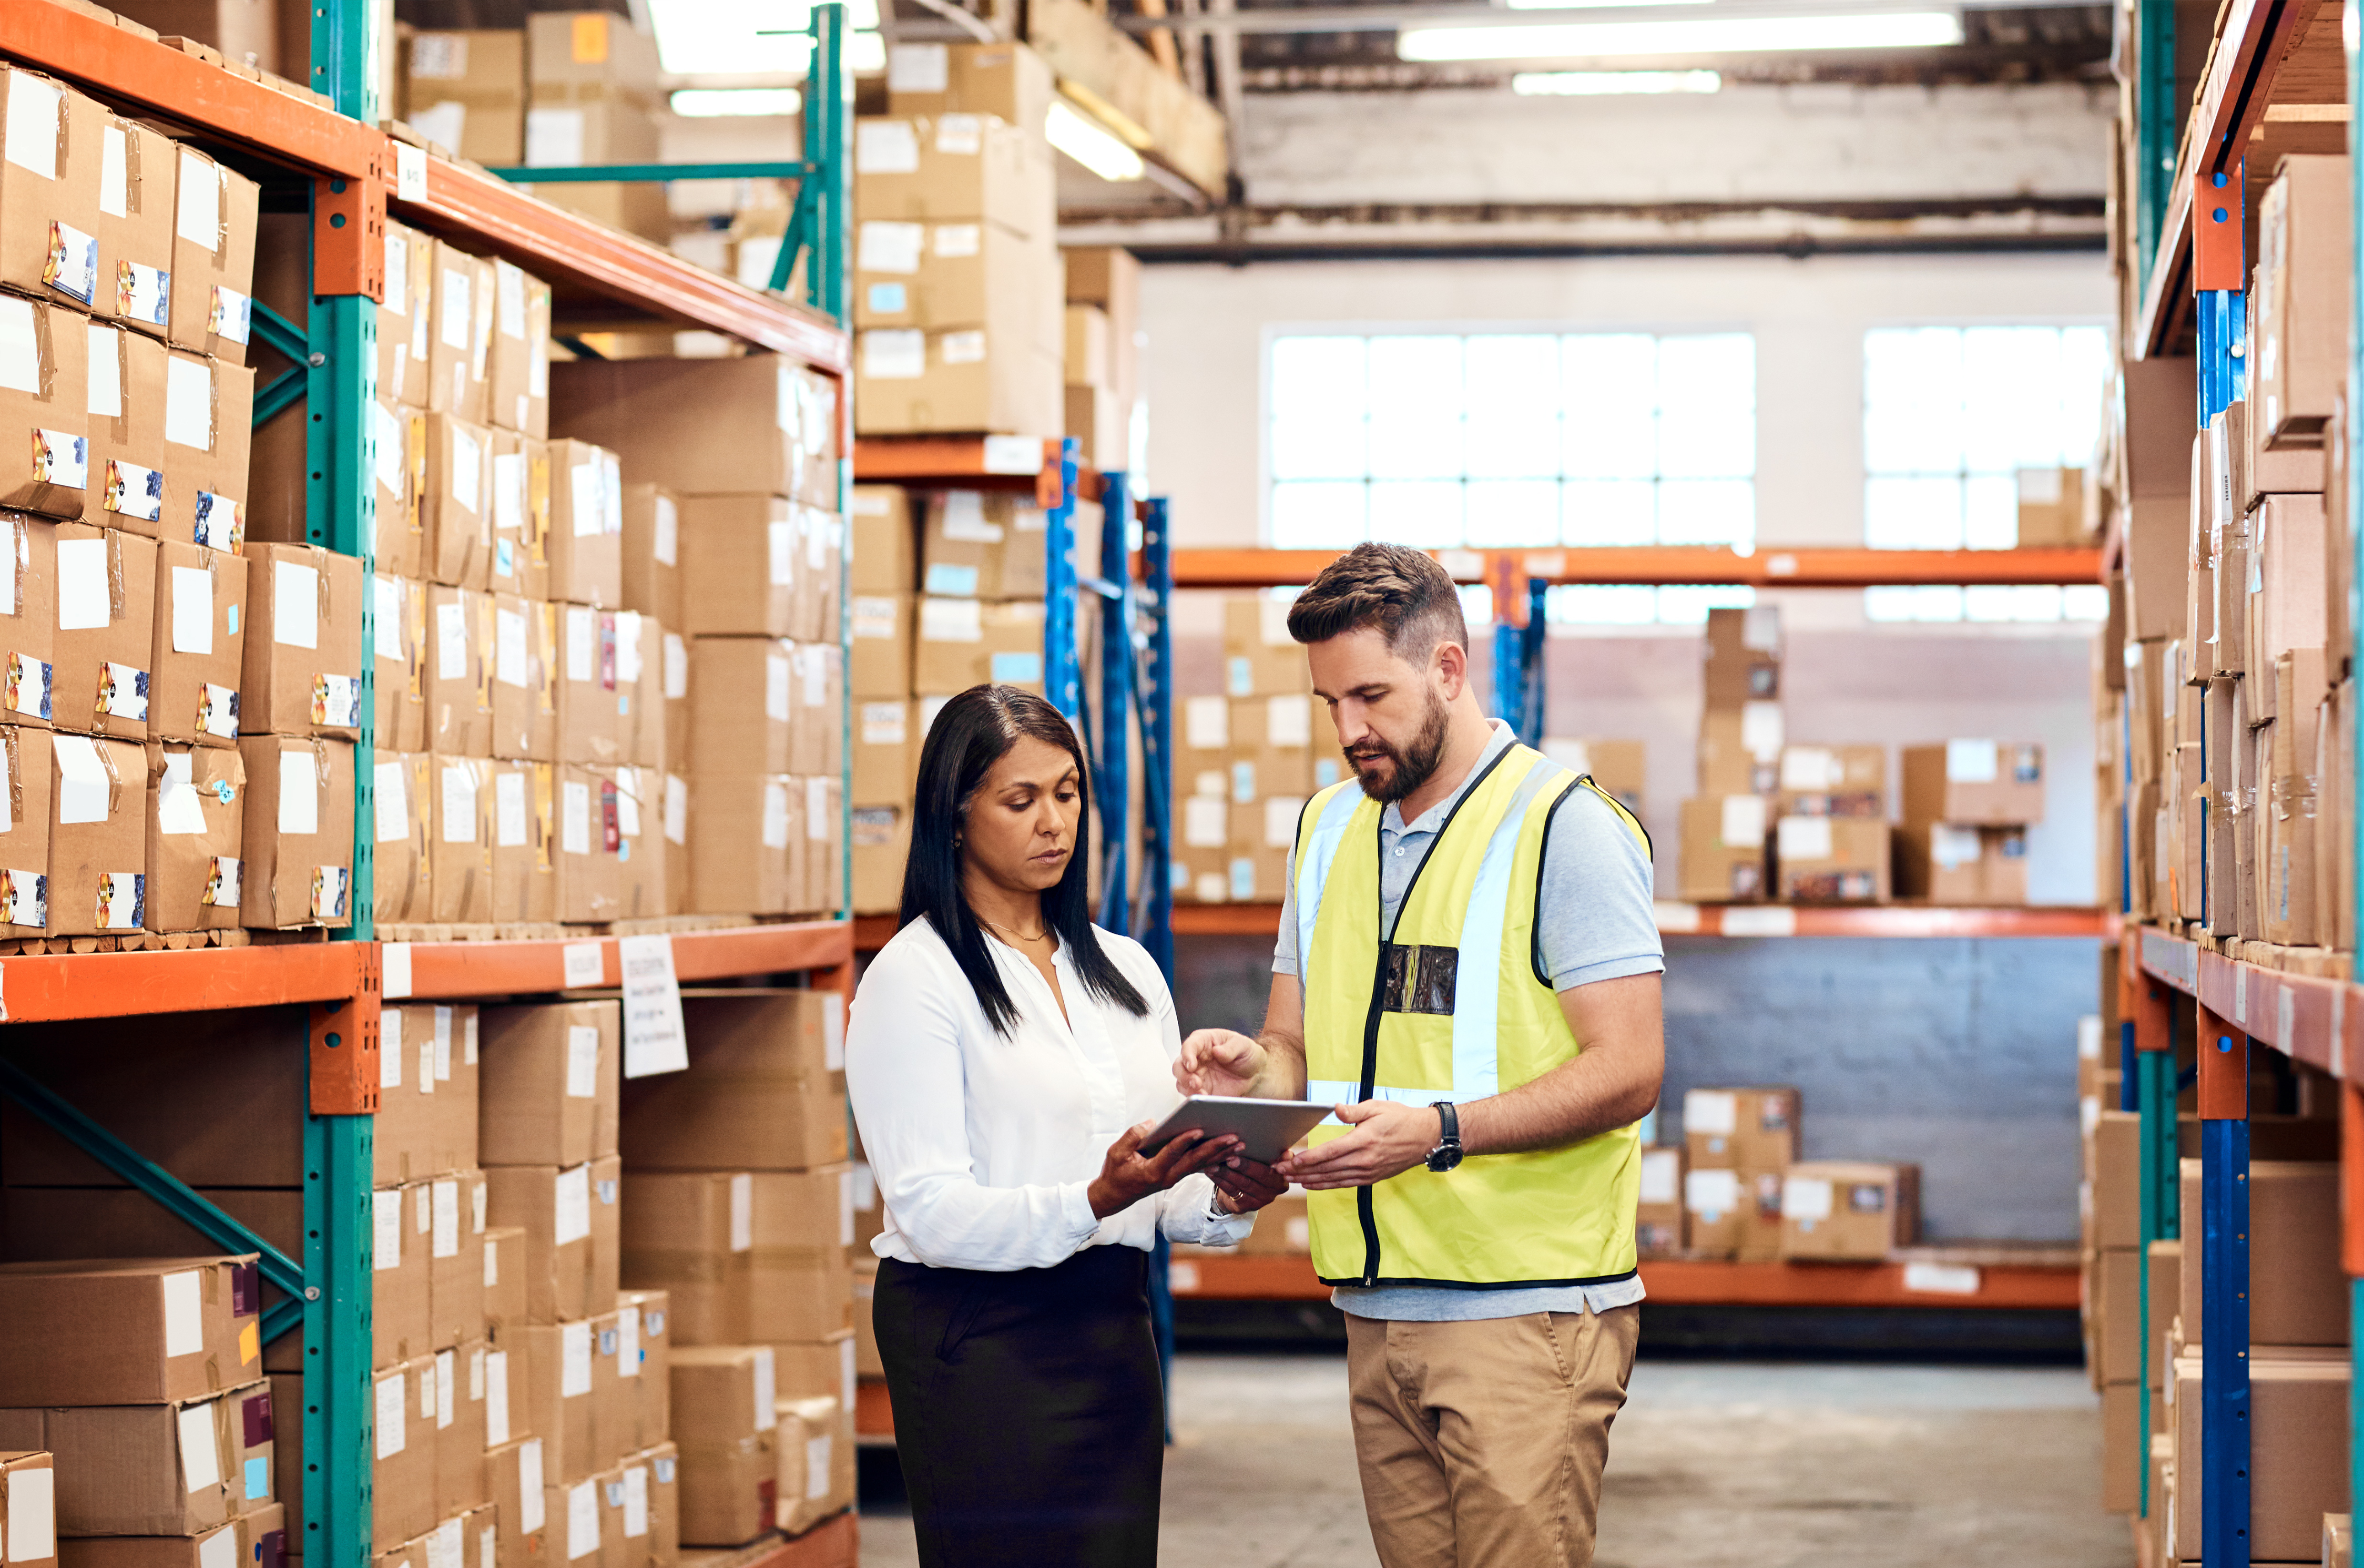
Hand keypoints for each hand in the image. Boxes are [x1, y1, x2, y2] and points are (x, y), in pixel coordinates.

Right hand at [1089, 1120, 1240, 1218]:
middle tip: (1233, 1137)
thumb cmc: (1115, 1172)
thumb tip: (1152, 1123)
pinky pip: (1199, 1167)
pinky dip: (1215, 1160)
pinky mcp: (1177, 1176)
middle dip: (1215, 1148)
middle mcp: (1167, 1177)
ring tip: (1240, 1143)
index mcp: (1152, 1171)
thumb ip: (1133, 1136)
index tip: (1199, 1129)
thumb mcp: (1116, 1152)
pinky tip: (1230, 1152)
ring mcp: (1174, 1178)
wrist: (1114, 1196)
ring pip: (1201, 1165)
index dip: (1184, 1142)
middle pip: (1195, 1161)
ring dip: (1221, 1154)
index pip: (1171, 1154)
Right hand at [1177, 1028, 1265, 1096]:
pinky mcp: (1201, 1089)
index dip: (1187, 1055)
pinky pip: (1191, 1094)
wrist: (1255, 1073)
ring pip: (1181, 1081)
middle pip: (1179, 1065)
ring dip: (1187, 1088)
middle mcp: (1197, 1058)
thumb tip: (1217, 1051)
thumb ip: (1231, 1048)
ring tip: (1201, 1092)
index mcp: (1204, 1042)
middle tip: (1195, 1082)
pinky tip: (1205, 1098)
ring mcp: (1197, 1075)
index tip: (1191, 1064)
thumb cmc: (1246, 1053)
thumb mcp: (1243, 1045)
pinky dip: (1195, 1097)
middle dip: (1184, 1075)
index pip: (1190, 1045)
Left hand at [1208, 1153, 1287, 1214]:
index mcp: (1282, 1178)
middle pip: (1258, 1177)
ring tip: (1215, 1162)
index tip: (1247, 1153)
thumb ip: (1277, 1156)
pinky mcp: (1246, 1206)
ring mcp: (1260, 1200)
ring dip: (1227, 1172)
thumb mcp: (1268, 1161)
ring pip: (1242, 1184)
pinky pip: (1231, 1191)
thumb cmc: (1257, 1167)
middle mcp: (1274, 1191)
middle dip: (1243, 1167)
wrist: (1246, 1189)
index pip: (1271, 1170)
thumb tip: (1286, 1154)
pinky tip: (1211, 1171)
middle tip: (1230, 1157)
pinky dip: (1220, 1180)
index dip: (1259, 1163)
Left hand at [1277, 1102, 1441, 1190]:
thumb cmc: (1401, 1119)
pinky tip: (1311, 1184)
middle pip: (1325, 1169)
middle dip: (1299, 1171)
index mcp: (1363, 1140)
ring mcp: (1367, 1171)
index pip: (1329, 1153)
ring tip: (1288, 1179)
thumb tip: (1336, 1108)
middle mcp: (1364, 1160)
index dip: (1307, 1159)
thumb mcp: (1378, 1107)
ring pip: (1332, 1179)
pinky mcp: (1371, 1178)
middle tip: (1278, 1170)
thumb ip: (1354, 1111)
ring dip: (1308, 1180)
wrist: (1425, 1138)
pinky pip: (1343, 1184)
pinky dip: (1325, 1185)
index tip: (1290, 1160)